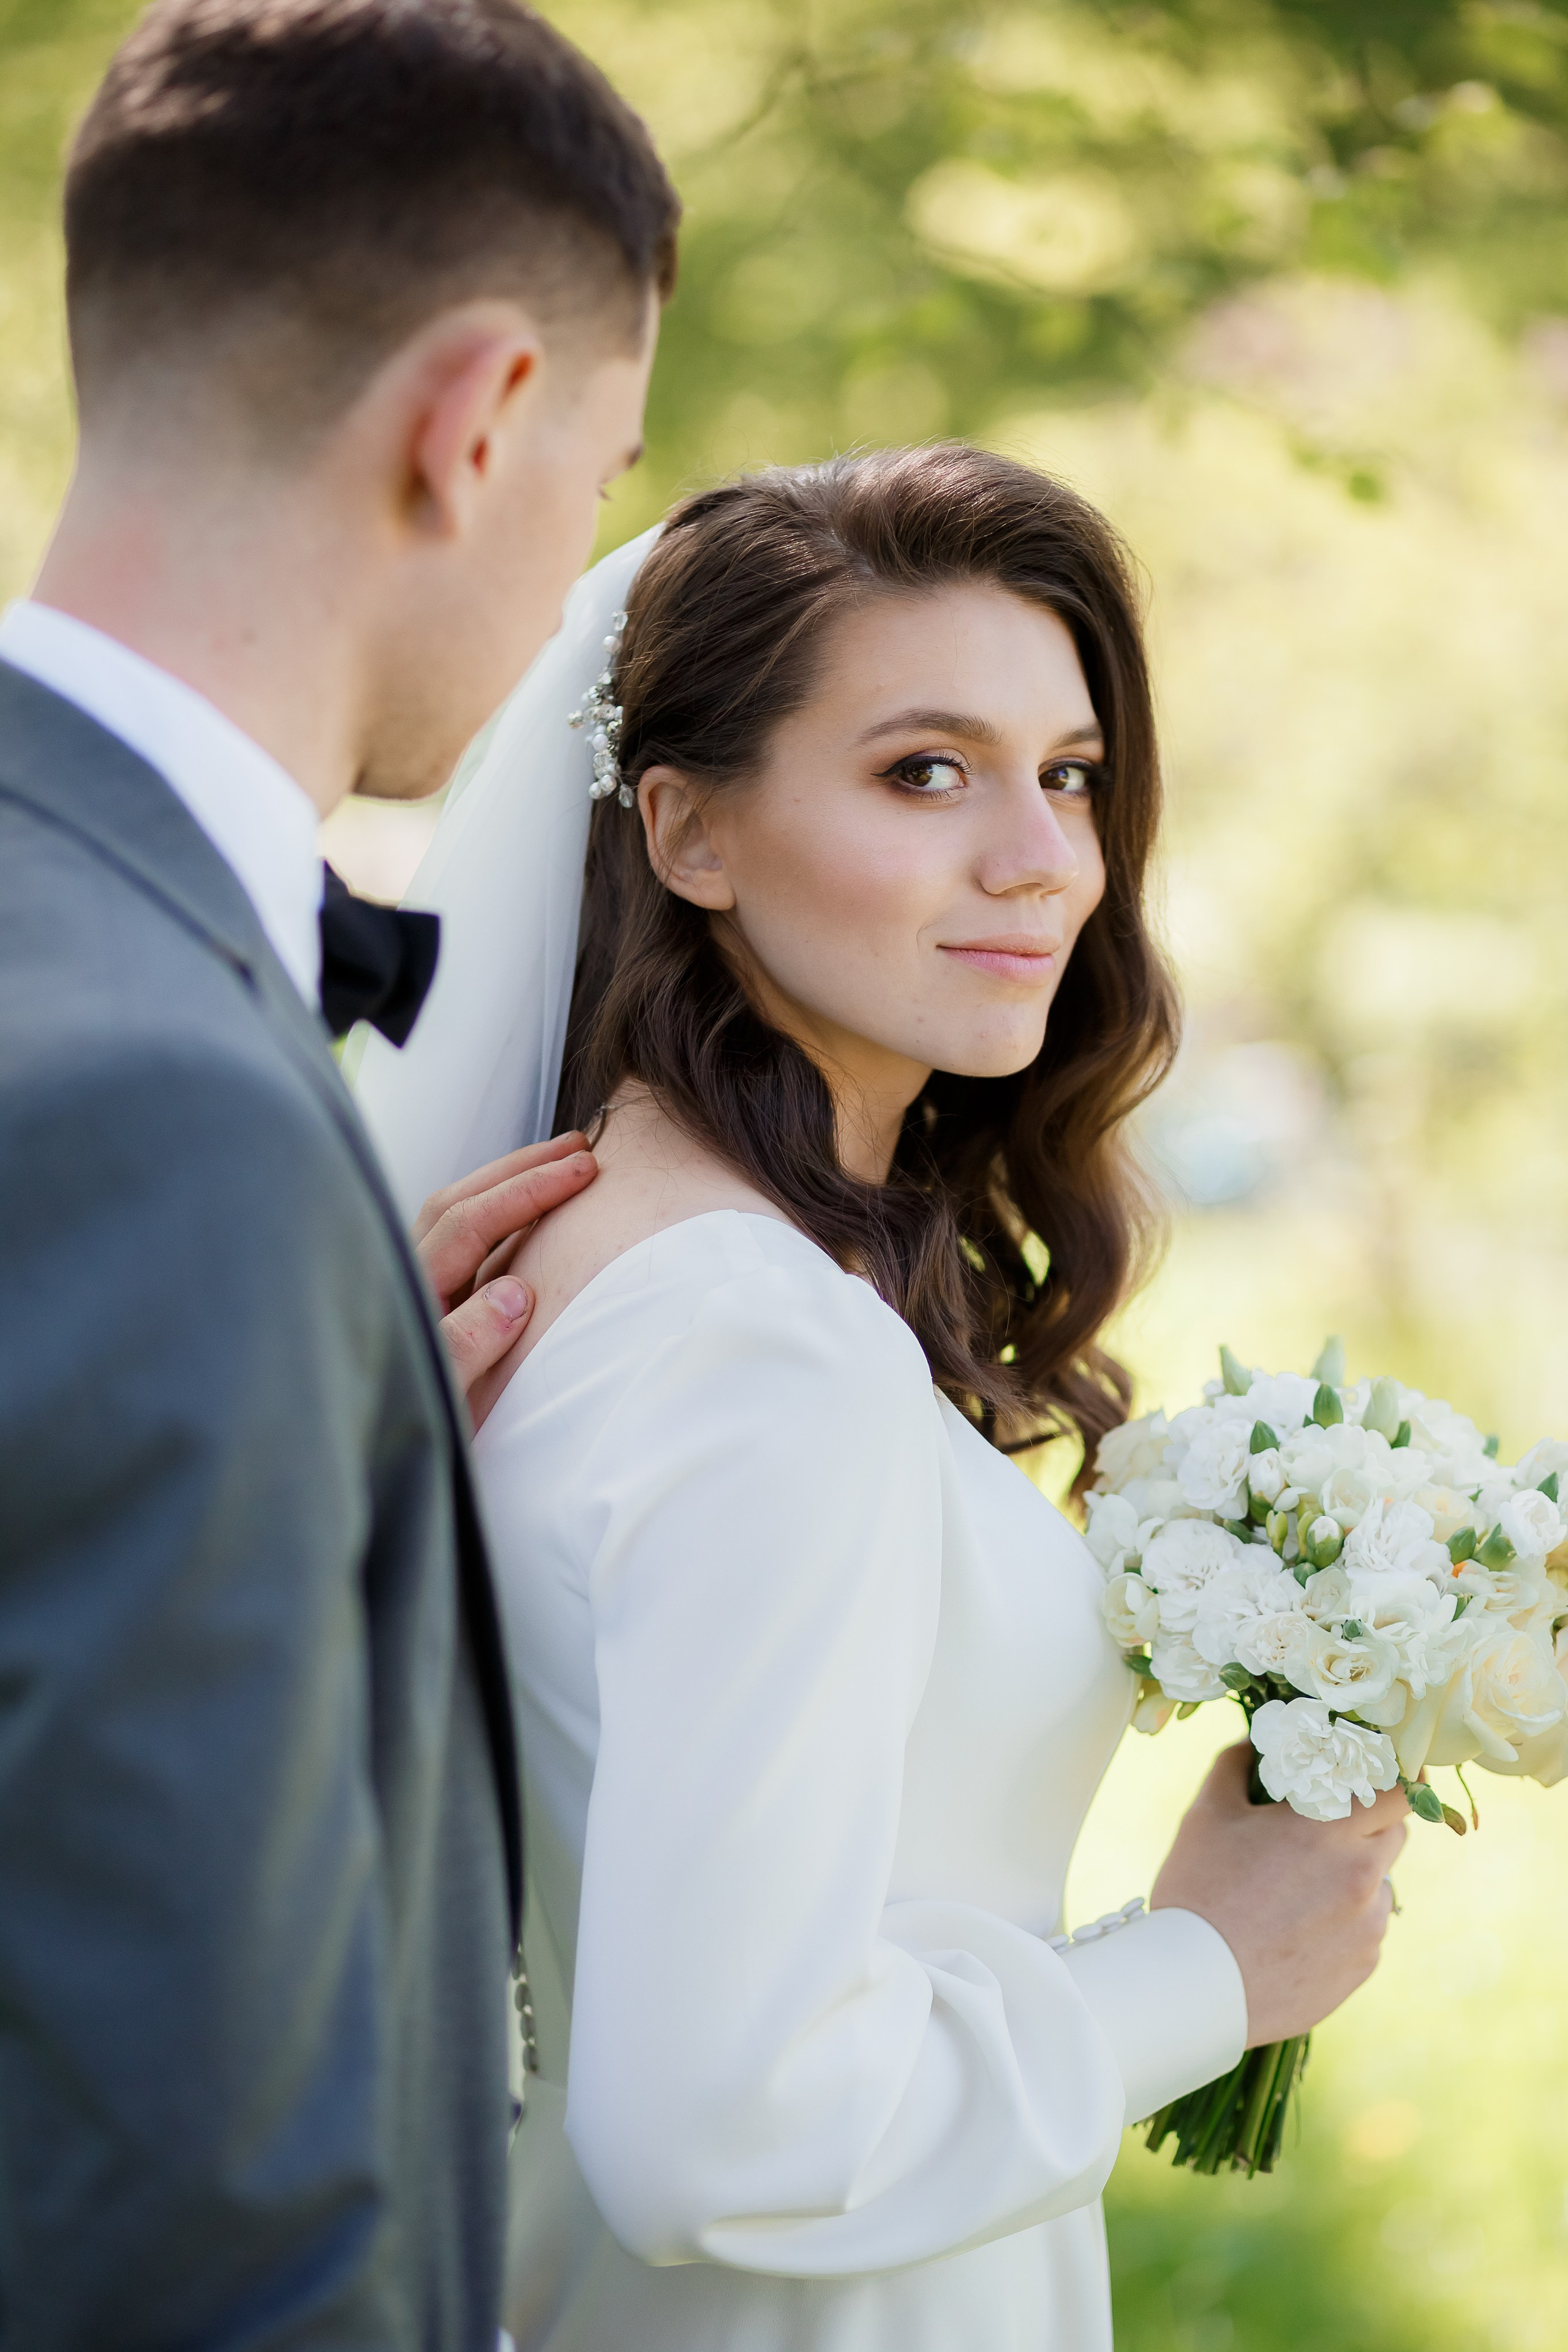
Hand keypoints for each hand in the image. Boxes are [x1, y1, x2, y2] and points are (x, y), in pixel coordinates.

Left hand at [413, 1133, 596, 1420]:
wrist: (351, 1462)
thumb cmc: (392, 1435)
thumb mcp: (439, 1399)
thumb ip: (467, 1344)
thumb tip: (515, 1290)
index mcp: (411, 1299)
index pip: (471, 1223)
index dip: (528, 1191)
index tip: (582, 1170)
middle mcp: (403, 1284)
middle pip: (456, 1202)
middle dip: (518, 1168)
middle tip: (577, 1148)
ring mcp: (409, 1292)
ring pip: (450, 1215)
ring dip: (503, 1185)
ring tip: (555, 1166)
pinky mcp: (418, 1307)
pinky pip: (452, 1241)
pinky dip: (490, 1215)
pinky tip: (520, 1220)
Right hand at [1150, 1742, 1407, 2045]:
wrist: (1197, 1988)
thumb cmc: (1198, 1892)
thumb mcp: (1207, 1814)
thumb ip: (1235, 1765)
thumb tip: (1254, 1742)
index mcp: (1330, 1831)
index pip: (1400, 1789)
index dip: (1401, 1772)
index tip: (1387, 1768)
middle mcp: (1362, 1877)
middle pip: (1395, 1833)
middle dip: (1370, 1822)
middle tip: (1327, 1826)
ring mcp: (1368, 1927)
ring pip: (1379, 1883)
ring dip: (1354, 1875)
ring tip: (1299, 1889)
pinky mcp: (1363, 1967)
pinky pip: (1366, 1928)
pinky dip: (1344, 1920)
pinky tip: (1297, 1928)